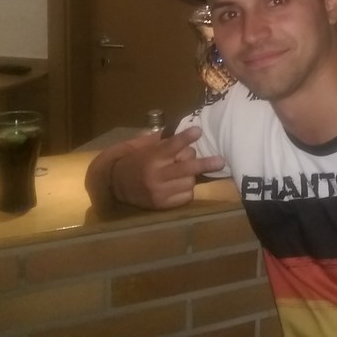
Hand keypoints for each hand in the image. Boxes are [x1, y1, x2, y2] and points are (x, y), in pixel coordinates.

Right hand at [107, 127, 226, 209]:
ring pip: (189, 182)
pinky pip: (186, 196)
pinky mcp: (162, 205)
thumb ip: (163, 140)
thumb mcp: (143, 146)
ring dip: (190, 176)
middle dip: (204, 164)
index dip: (186, 138)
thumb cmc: (134, 161)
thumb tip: (183, 132)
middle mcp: (156, 175)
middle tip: (220, 161)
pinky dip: (186, 189)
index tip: (198, 131)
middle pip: (186, 168)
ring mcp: (159, 192)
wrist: (115, 185)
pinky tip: (178, 185)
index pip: (172, 146)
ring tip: (181, 172)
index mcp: (151, 157)